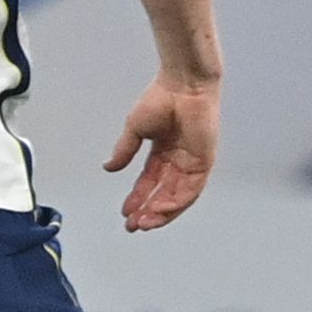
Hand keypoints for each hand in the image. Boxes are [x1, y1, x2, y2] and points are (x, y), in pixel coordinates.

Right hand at [107, 75, 218, 230]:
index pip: (149, 182)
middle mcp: (179, 161)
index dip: (137, 198)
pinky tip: (160, 210)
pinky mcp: (204, 162)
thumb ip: (124, 151)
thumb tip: (108, 168)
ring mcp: (192, 163)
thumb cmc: (161, 99)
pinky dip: (176, 202)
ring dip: (161, 212)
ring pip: (177, 197)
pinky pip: (191, 190)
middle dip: (148, 211)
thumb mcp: (135, 130)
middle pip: (163, 194)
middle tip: (133, 226)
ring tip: (144, 223)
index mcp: (163, 152)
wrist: (183, 85)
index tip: (125, 213)